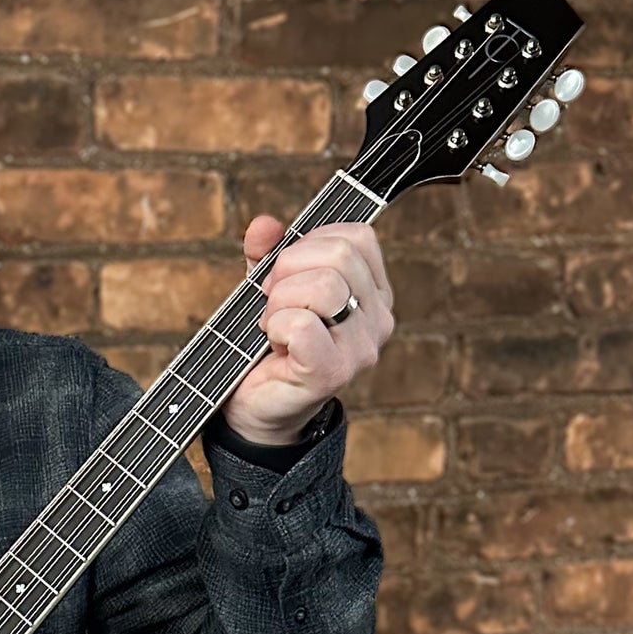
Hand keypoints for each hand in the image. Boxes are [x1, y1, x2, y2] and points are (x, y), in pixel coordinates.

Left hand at [220, 215, 394, 445]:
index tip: (284, 273)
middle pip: (340, 255)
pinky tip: (273, 345)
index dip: (309, 244)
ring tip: (272, 327)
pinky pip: (302, 323)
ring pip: (324, 286)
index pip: (357, 237)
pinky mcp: (334, 372)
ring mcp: (362, 348)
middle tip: (270, 301)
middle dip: (288, 270)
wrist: (254, 408)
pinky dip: (275, 326)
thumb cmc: (266, 346)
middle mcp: (378, 319)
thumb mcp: (267, 289)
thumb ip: (267, 254)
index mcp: (373, 292)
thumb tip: (264, 225)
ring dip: (279, 302)